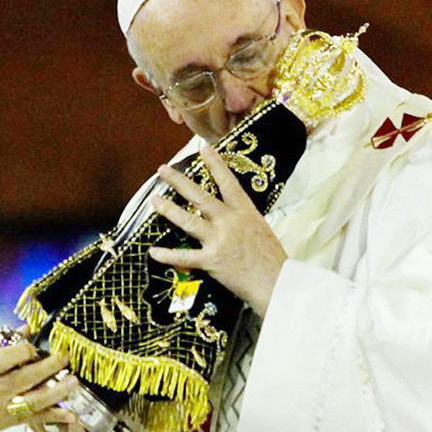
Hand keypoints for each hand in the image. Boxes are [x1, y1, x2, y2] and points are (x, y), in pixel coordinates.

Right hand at [0, 339, 75, 431]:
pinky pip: (35, 419)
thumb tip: (26, 329)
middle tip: (66, 356)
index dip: (24, 350)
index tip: (36, 344)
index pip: (4, 359)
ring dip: (57, 391)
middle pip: (24, 378)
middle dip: (48, 367)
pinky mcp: (10, 423)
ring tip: (74, 380)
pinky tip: (70, 413)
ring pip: (34, 401)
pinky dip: (54, 416)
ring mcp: (2, 410)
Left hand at [148, 146, 287, 317]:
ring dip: (168, 210)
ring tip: (154, 201)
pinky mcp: (211, 261)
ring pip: (187, 221)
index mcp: (245, 212)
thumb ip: (243, 220)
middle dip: (179, 181)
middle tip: (163, 169)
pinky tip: (153, 251)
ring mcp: (219, 240)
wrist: (278, 283)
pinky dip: (167, 255)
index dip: (215, 164)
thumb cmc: (272, 259)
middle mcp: (229, 222)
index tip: (204, 149)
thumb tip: (230, 214)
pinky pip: (184, 257)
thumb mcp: (262, 229)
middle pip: (200, 197)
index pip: (228, 182)